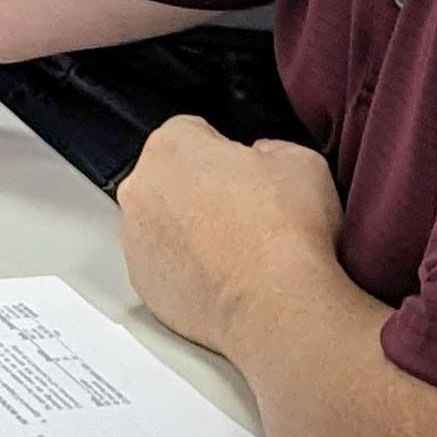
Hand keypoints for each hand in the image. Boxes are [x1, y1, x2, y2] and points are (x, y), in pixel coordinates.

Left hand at [114, 115, 348, 355]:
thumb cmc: (284, 236)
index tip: (243, 170)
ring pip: (161, 222)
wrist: (275, 305)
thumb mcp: (301, 162)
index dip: (224, 150)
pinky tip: (221, 276)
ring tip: (236, 248)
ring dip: (190, 229)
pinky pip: (161, 264)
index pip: (190, 132)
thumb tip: (263, 158)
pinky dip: (184, 268)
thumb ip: (271, 148)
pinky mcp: (141, 281)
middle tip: (244, 211)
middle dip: (200, 188)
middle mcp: (141, 189)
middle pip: (169, 177)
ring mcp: (135, 238)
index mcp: (171, 147)